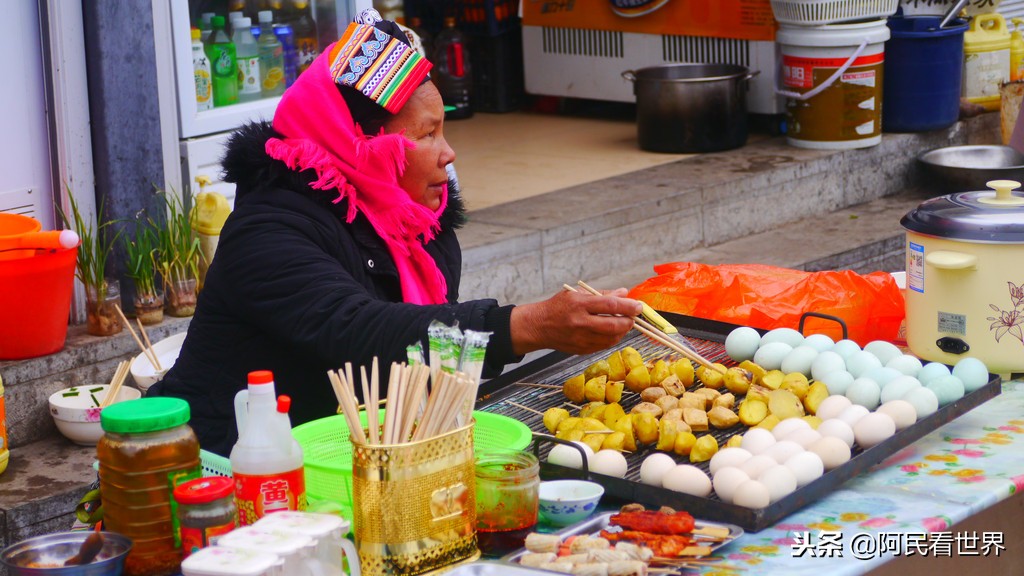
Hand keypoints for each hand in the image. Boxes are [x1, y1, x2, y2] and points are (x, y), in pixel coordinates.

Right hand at [509, 288, 641, 355]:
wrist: (538, 326)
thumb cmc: (558, 307)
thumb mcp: (577, 293)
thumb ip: (602, 294)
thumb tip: (624, 293)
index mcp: (579, 304)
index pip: (610, 305)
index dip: (628, 306)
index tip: (638, 306)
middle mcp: (580, 322)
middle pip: (613, 325)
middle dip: (629, 322)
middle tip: (633, 317)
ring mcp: (581, 338)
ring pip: (611, 338)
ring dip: (622, 331)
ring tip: (624, 323)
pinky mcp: (581, 350)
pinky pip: (604, 346)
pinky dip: (612, 339)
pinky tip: (612, 332)